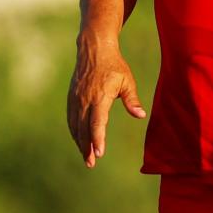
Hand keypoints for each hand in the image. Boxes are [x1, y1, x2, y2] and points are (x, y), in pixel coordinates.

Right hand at [66, 34, 146, 167]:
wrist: (93, 50)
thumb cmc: (114, 66)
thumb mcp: (127, 81)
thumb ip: (132, 100)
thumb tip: (141, 115)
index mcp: (99, 96)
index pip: (97, 122)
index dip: (97, 138)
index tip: (98, 153)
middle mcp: (84, 99)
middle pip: (83, 128)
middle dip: (86, 146)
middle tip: (90, 163)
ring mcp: (76, 99)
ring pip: (75, 125)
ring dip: (79, 142)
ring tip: (86, 157)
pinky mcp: (71, 98)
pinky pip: (71, 118)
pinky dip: (74, 131)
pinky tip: (79, 141)